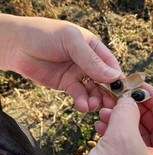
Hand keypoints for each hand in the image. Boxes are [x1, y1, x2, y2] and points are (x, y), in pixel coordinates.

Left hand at [0, 15, 123, 111]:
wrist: (15, 45)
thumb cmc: (43, 34)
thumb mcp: (71, 41)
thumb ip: (91, 60)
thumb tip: (113, 77)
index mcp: (94, 48)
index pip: (112, 65)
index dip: (118, 79)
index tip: (121, 91)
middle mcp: (89, 62)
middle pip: (106, 81)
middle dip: (109, 94)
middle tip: (110, 105)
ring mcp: (78, 74)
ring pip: (94, 91)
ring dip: (96, 100)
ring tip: (93, 105)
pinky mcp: (67, 85)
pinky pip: (80, 96)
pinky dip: (83, 102)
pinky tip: (82, 106)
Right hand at [75, 84, 152, 154]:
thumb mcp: (121, 142)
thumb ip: (127, 113)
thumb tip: (128, 99)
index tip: (139, 85)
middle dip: (136, 110)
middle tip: (119, 96)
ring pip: (144, 140)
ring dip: (124, 123)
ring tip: (105, 113)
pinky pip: (134, 153)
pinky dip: (120, 138)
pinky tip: (103, 128)